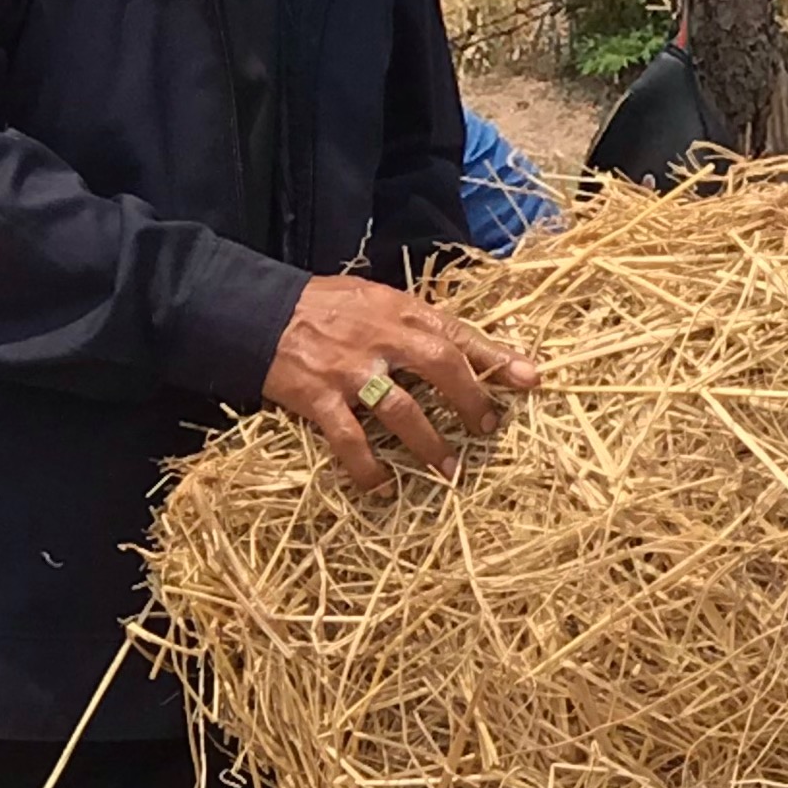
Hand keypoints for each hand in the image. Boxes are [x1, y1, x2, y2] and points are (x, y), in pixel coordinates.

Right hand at [261, 275, 540, 494]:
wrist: (257, 311)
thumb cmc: (323, 307)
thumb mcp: (375, 300)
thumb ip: (414, 322)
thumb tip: (459, 346)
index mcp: (398, 311)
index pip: (456, 332)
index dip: (495, 357)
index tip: (530, 379)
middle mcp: (380, 337)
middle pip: (439, 366)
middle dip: (469, 399)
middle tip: (488, 427)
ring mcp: (350, 370)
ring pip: (400, 410)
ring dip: (428, 444)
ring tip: (449, 470)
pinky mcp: (319, 398)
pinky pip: (348, 440)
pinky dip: (367, 467)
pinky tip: (381, 487)